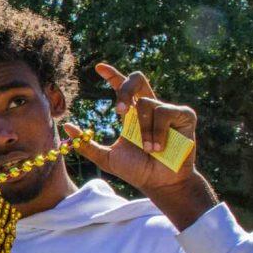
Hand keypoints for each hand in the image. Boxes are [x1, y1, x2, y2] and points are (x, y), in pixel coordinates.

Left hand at [65, 64, 216, 230]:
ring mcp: (168, 110)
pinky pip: (165, 112)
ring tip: (148, 150)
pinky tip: (160, 147)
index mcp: (131, 114)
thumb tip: (67, 127)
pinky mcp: (185, 116)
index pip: (122, 88)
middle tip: (118, 111)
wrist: (159, 184)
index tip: (99, 68)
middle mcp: (149, 107)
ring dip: (144, 129)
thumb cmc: (136, 171)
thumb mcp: (106, 158)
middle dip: (124, 89)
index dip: (113, 75)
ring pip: (146, 103)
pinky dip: (159, 130)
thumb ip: (86, 144)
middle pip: (137, 80)